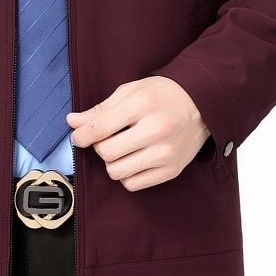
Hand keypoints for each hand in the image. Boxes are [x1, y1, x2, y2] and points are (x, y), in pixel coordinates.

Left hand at [66, 76, 209, 190]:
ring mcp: (165, 153)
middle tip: (107, 137)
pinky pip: (133, 184)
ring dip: (112, 162)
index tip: (78, 136)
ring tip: (122, 148)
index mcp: (142, 104)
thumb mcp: (130, 91)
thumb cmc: (162, 94)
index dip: (81, 135)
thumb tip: (73, 122)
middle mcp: (156, 130)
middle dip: (99, 146)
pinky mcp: (172, 170)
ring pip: (117, 172)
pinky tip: (134, 159)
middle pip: (106, 152)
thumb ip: (101, 109)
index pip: (100, 128)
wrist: (202, 103)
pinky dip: (127, 174)